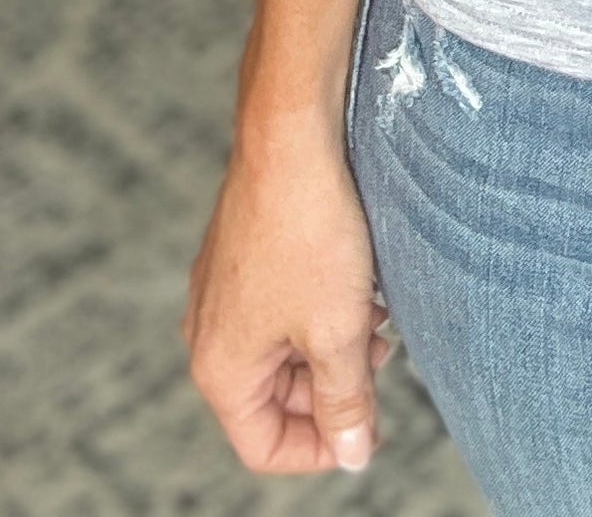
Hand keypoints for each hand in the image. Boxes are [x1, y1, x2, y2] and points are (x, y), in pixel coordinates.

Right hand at [183, 122, 394, 476]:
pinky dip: (322, 306)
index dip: (321, 448)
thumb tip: (351, 456)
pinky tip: (358, 279)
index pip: (264, 447)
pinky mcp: (242, 255)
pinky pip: (282, 306)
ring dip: (334, 343)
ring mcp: (222, 292)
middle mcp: (209, 335)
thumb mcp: (338, 332)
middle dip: (334, 385)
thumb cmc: (309, 231)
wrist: (292, 135)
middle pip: (276, 398)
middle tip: (382, 351)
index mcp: (221, 369)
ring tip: (374, 311)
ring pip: (284, 349)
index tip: (370, 424)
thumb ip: (345, 402)